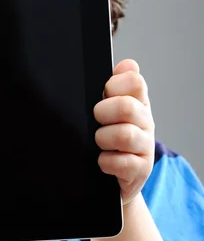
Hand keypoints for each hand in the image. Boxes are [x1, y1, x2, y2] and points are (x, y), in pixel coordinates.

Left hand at [94, 59, 154, 206]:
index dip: (114, 85)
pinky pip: (122, 163)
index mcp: (137, 101)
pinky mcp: (141, 170)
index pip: (135, 81)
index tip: (104, 92)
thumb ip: (113, 86)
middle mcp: (145, 121)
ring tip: (99, 141)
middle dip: (103, 111)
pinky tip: (103, 161)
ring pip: (125, 135)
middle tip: (96, 118)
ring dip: (103, 138)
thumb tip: (125, 64)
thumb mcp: (107, 109)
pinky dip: (106, 162)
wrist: (112, 177)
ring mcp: (145, 146)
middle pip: (127, 107)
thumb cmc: (108, 136)